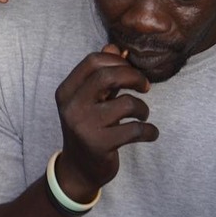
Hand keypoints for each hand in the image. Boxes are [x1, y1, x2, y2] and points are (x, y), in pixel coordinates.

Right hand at [52, 45, 156, 200]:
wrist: (78, 169)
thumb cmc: (89, 128)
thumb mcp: (89, 99)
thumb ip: (101, 74)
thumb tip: (115, 47)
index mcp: (66, 91)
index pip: (93, 61)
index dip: (118, 62)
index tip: (131, 73)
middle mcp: (71, 107)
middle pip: (108, 77)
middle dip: (134, 77)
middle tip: (145, 87)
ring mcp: (84, 126)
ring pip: (126, 104)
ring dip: (143, 108)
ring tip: (142, 116)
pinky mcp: (99, 145)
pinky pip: (135, 130)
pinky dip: (150, 130)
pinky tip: (149, 133)